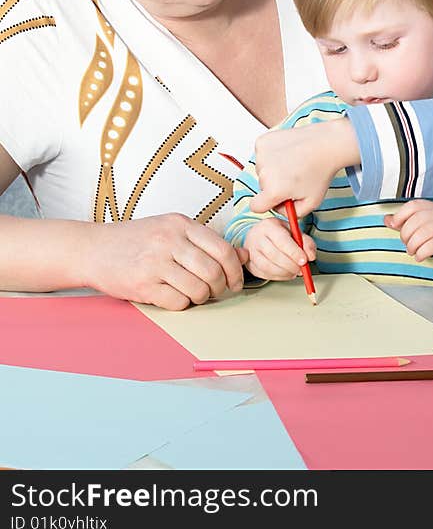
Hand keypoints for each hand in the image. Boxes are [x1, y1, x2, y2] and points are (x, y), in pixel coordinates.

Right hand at [89, 214, 247, 309]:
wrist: (92, 249)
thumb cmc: (137, 240)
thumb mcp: (173, 230)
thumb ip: (208, 242)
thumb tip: (245, 255)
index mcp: (181, 224)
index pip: (223, 249)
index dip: (236, 269)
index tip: (235, 281)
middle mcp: (169, 241)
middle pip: (213, 271)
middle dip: (221, 287)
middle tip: (216, 291)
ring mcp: (154, 263)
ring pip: (198, 289)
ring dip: (202, 297)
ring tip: (194, 293)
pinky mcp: (142, 284)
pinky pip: (178, 302)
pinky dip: (183, 304)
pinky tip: (175, 296)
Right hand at [243, 217, 316, 280]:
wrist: (259, 235)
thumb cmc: (278, 233)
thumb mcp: (294, 231)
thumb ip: (306, 242)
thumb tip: (311, 256)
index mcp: (268, 226)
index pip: (281, 241)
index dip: (294, 253)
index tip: (304, 261)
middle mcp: (256, 238)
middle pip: (273, 255)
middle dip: (291, 265)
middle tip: (301, 268)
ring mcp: (251, 252)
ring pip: (267, 267)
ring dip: (285, 273)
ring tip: (295, 271)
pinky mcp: (249, 265)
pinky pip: (264, 275)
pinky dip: (278, 277)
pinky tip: (286, 273)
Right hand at [250, 119, 359, 216]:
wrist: (326, 144)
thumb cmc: (320, 171)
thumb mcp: (312, 202)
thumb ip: (294, 214)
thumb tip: (281, 210)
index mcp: (273, 191)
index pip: (256, 207)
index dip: (267, 204)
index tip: (278, 198)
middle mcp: (264, 173)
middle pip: (262, 187)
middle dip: (275, 185)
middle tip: (295, 177)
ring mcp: (261, 156)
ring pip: (263, 170)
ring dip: (274, 169)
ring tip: (294, 163)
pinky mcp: (262, 142)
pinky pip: (263, 154)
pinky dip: (273, 154)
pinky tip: (289, 153)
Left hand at [384, 200, 432, 272]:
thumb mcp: (422, 229)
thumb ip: (405, 223)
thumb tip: (387, 219)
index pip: (414, 205)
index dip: (400, 215)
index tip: (394, 226)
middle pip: (417, 220)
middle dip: (406, 234)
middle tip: (406, 244)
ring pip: (424, 233)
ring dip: (413, 245)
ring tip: (413, 251)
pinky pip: (432, 245)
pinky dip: (421, 253)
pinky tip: (420, 256)